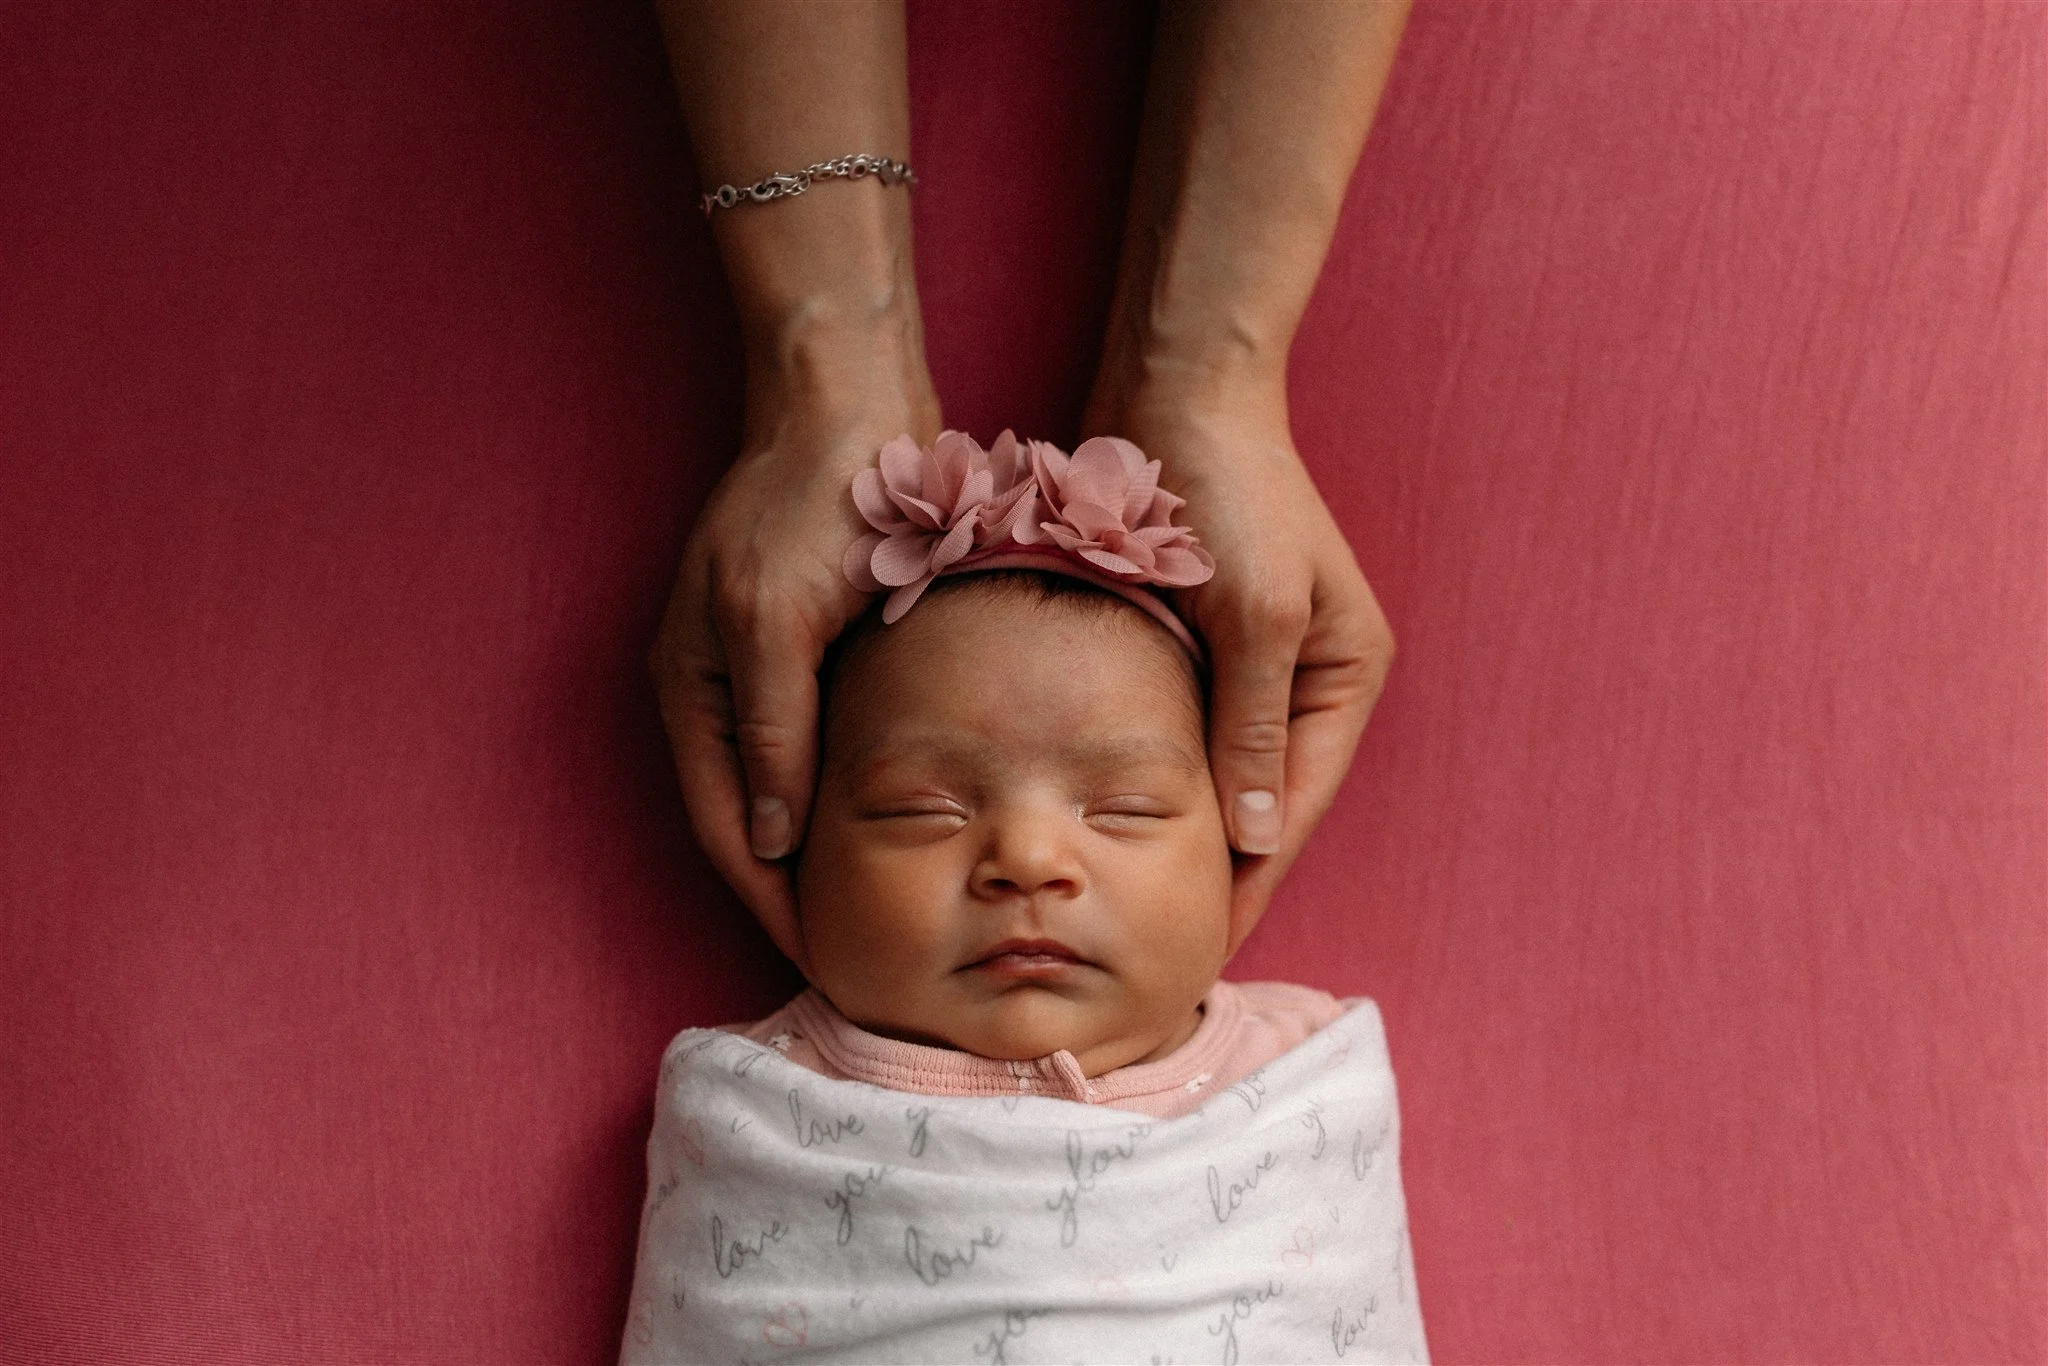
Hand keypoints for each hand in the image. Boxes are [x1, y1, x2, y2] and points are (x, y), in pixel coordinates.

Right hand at [650, 332, 939, 975]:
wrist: (849, 405)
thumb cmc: (816, 500)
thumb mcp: (780, 620)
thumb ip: (772, 729)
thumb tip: (768, 840)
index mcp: (693, 687)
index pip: (729, 830)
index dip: (772, 902)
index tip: (823, 960)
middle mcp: (712, 688)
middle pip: (747, 824)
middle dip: (789, 896)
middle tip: (851, 960)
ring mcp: (753, 670)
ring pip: (779, 794)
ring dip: (813, 857)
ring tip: (868, 917)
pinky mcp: (800, 651)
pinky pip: (812, 751)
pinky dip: (839, 802)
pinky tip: (886, 834)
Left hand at [1084, 378, 1394, 952]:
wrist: (1177, 391)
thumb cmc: (1227, 491)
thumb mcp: (1252, 614)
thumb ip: (1252, 724)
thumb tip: (1257, 836)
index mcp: (1346, 674)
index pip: (1293, 808)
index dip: (1248, 882)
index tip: (1200, 948)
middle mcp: (1311, 677)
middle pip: (1263, 803)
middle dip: (1219, 872)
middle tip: (1159, 950)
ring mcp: (1256, 661)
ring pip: (1220, 774)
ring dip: (1183, 832)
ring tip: (1136, 908)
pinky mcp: (1203, 642)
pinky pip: (1182, 732)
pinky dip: (1154, 778)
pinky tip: (1113, 825)